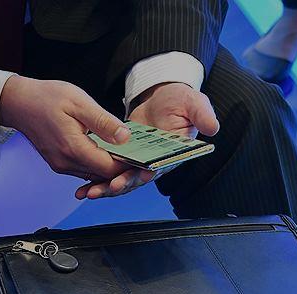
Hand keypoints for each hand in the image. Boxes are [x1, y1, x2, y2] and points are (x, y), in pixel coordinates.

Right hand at [0, 76, 131, 182]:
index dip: (129, 166)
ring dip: (110, 168)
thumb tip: (125, 138)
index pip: (109, 168)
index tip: (145, 157)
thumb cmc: (46, 98)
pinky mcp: (58, 163)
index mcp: (73, 149)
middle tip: (142, 159)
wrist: (18, 103)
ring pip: (94, 175)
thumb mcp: (79, 103)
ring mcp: (61, 165)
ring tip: (129, 156)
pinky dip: (97, 165)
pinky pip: (84, 170)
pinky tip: (108, 153)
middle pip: (102, 176)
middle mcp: (66, 163)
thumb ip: (103, 122)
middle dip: (123, 170)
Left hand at [74, 82, 220, 199]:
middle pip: (136, 180)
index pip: (160, 169)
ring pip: (120, 180)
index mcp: (173, 155)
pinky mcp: (124, 159)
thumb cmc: (180, 100)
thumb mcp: (194, 102)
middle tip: (106, 188)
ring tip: (88, 193)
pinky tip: (82, 188)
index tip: (139, 176)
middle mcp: (155, 164)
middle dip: (120, 185)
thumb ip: (202, 114)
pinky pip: (109, 172)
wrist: (162, 96)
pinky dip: (96, 180)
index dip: (148, 174)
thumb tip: (213, 127)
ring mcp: (138, 163)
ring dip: (105, 188)